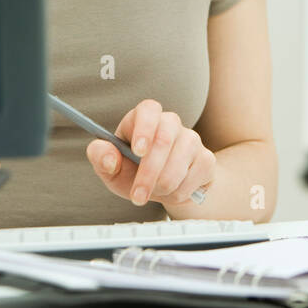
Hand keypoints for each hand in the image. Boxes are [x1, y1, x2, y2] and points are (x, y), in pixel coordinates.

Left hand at [86, 99, 215, 209]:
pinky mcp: (206, 159)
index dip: (144, 129)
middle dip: (148, 174)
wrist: (164, 188)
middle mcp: (171, 123)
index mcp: (145, 117)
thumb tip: (108, 158)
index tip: (137, 151)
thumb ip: (101, 158)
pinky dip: (176, 194)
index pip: (149, 110)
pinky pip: (191, 181)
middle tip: (137, 196)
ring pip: (177, 166)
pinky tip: (170, 191)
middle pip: (164, 142)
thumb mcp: (111, 168)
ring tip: (152, 192)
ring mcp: (192, 139)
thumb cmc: (134, 171)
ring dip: (160, 188)